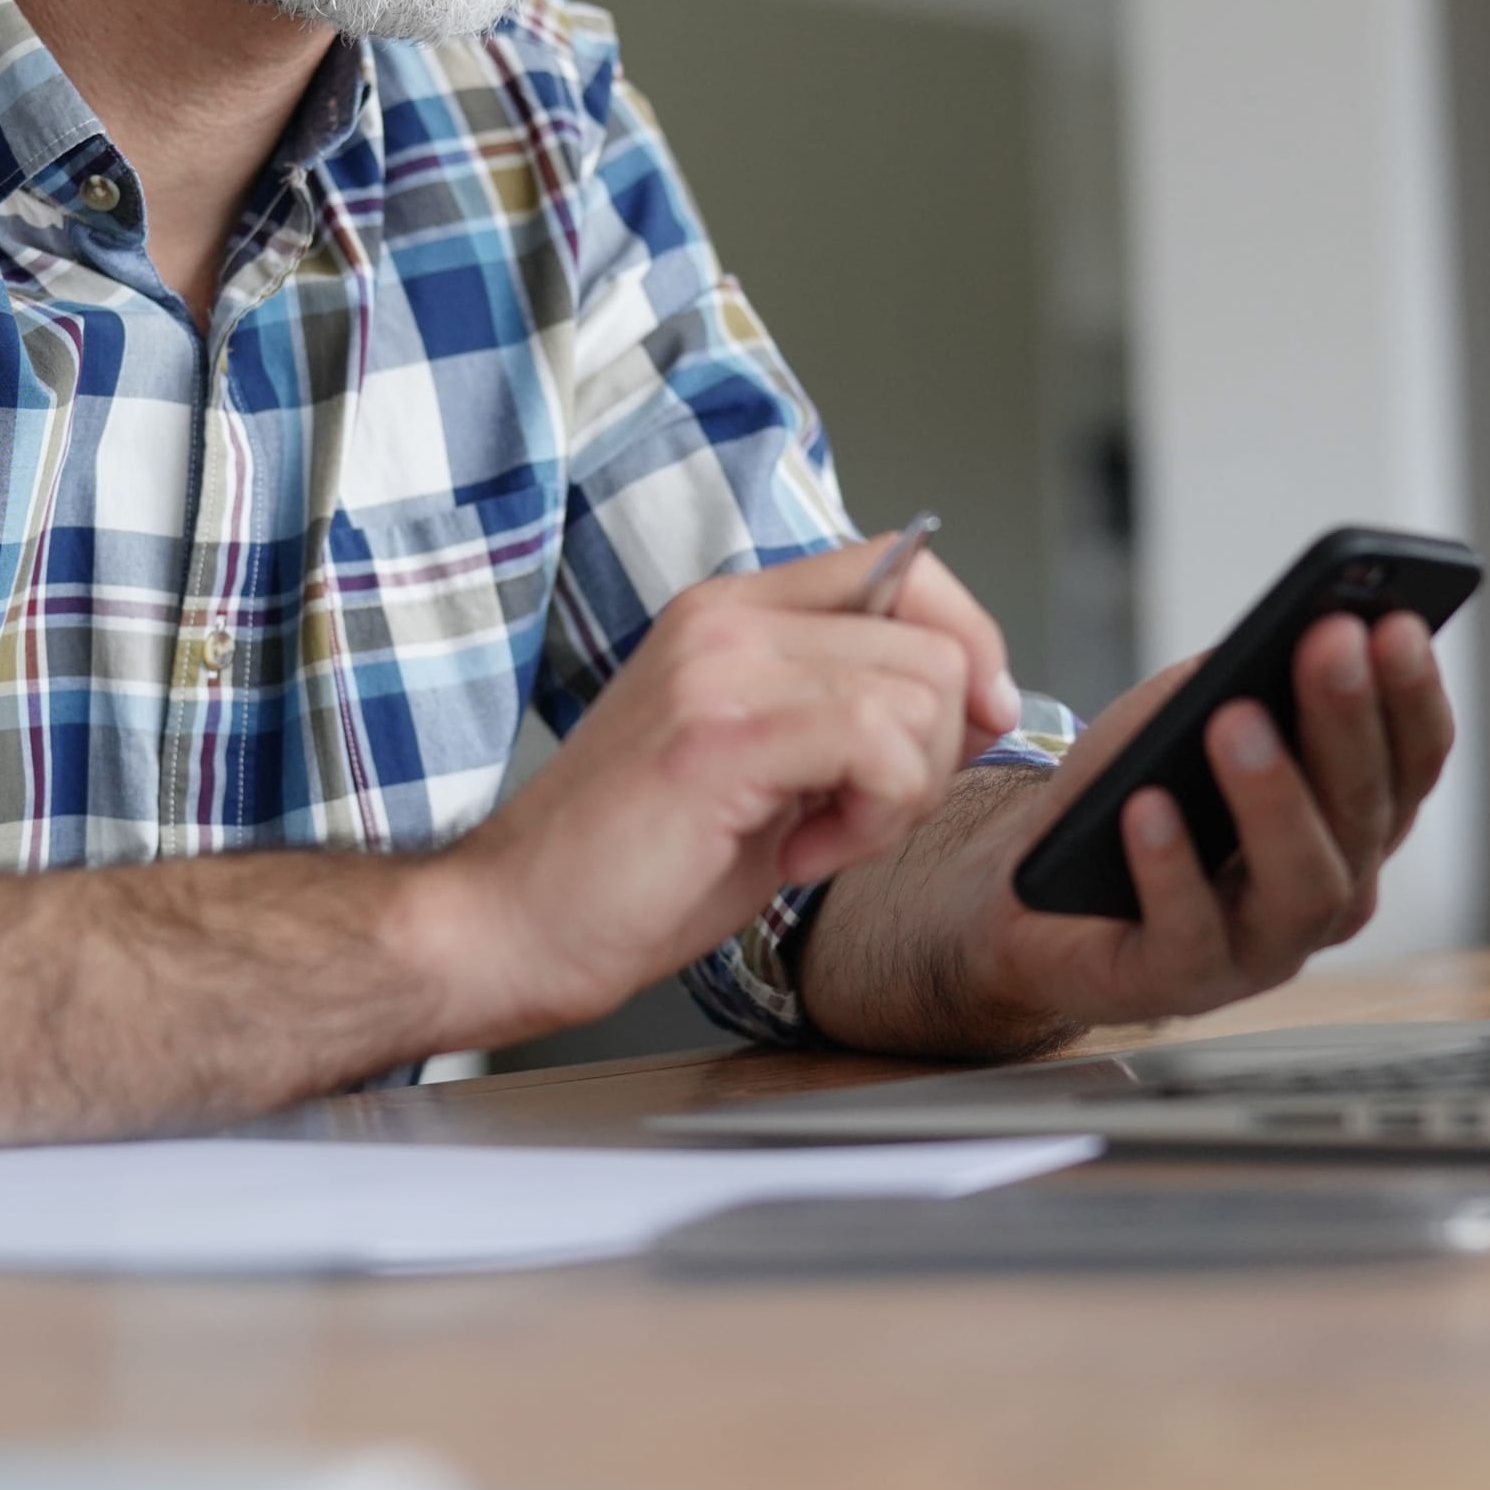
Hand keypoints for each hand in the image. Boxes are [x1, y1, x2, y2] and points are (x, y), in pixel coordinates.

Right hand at [409, 537, 1019, 1045]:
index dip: (967, 641)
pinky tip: (799, 856)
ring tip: (816, 840)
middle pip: (931, 642)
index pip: (902, 565)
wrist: (511, 925)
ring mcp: (721, 665)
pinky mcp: (722, 731)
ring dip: (900, 794)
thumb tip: (975, 701)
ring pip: (920, 695)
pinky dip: (871, 821)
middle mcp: (726, 617)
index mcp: (732, 611)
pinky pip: (879, 747)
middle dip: (937, 752)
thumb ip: (850, 718)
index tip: (977, 720)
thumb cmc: (630, 867)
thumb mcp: (764, 769)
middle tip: (858, 818)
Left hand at [804, 609, 1456, 1053]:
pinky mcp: (1179, 982)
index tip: (1398, 623)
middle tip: (1329, 640)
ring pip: (1301, 882)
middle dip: (1347, 718)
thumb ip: (1244, 678)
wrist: (1029, 891)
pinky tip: (1146, 806)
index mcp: (1350, 822)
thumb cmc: (1130, 791)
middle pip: (1362, 809)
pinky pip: (1188, 931)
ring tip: (1232, 718)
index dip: (1411, 694)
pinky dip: (1169, 866)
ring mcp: (1261, 948)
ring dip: (1271, 794)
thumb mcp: (1186, 716)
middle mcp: (1328, 891)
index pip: (1411, 760)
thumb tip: (1292, 628)